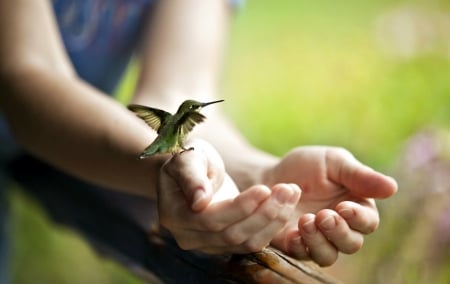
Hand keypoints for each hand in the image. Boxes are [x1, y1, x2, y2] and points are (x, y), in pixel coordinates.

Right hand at [157, 139, 300, 253]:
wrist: (192, 173)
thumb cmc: (189, 161)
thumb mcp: (186, 159)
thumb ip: (191, 177)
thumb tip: (199, 201)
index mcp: (175, 216)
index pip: (211, 219)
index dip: (240, 207)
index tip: (264, 188)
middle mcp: (189, 237)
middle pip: (231, 234)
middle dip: (263, 213)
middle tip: (287, 190)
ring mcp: (208, 245)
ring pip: (246, 242)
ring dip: (273, 221)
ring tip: (290, 195)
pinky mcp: (226, 245)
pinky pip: (253, 242)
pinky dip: (273, 226)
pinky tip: (287, 205)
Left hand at [264, 146, 397, 265]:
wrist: (271, 175)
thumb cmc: (307, 166)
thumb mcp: (333, 162)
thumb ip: (359, 175)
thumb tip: (393, 187)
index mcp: (355, 207)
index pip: (367, 222)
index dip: (359, 218)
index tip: (343, 207)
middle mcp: (340, 229)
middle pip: (351, 243)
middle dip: (339, 232)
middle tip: (323, 215)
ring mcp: (317, 240)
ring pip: (328, 255)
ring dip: (319, 241)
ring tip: (306, 220)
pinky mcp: (295, 245)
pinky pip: (302, 255)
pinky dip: (300, 246)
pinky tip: (293, 233)